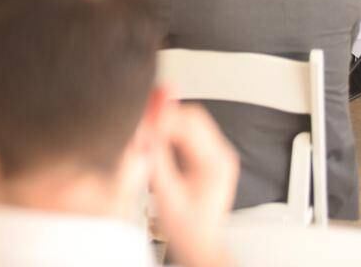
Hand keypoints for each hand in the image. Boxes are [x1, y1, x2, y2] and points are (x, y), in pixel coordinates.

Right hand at [149, 103, 238, 266]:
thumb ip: (155, 155)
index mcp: (216, 163)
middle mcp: (221, 154)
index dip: (160, 118)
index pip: (189, 122)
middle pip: (191, 115)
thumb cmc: (186, 227)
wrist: (199, 244)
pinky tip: (156, 143)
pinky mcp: (207, 155)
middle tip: (139, 128)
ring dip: (165, 123)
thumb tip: (144, 125)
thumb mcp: (165, 192)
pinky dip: (169, 131)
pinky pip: (188, 131)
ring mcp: (216, 154)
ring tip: (145, 137)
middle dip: (162, 117)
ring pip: (189, 120)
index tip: (138, 124)